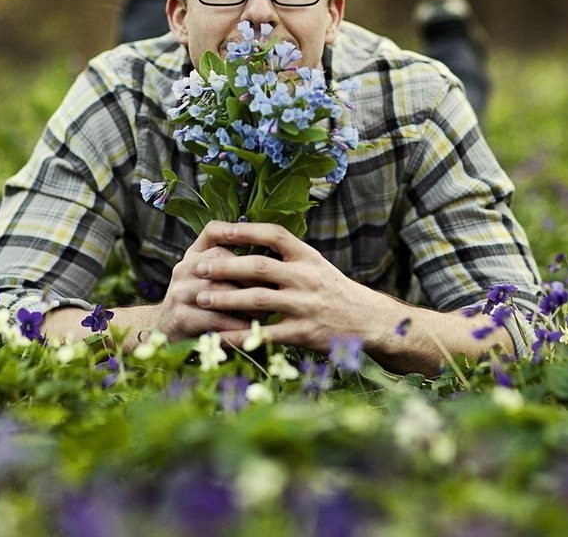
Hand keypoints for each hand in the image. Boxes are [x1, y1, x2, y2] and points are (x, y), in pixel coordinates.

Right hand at [151, 224, 261, 340]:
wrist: (166, 331)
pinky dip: (236, 324)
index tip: (262, 241)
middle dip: (249, 276)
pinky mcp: (180, 317)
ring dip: (246, 303)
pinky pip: (214, 318)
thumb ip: (229, 265)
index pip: (212, 232)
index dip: (236, 232)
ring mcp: (179, 292)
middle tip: (272, 289)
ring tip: (265, 313)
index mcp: (193, 255)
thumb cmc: (199, 303)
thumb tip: (272, 257)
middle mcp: (183, 268)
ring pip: (218, 291)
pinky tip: (251, 329)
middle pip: (219, 261)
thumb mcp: (208, 278)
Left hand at [190, 221, 397, 351]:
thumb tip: (247, 243)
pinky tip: (221, 336)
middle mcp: (306, 277)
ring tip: (202, 300)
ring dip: (227, 300)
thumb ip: (287, 257)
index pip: (273, 235)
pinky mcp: (304, 333)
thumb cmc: (334, 291)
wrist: (370, 321)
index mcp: (308, 256)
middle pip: (259, 266)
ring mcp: (305, 305)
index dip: (244, 231)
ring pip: (258, 299)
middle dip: (225, 267)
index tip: (218, 230)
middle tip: (198, 268)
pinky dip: (242, 335)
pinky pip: (267, 334)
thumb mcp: (315, 265)